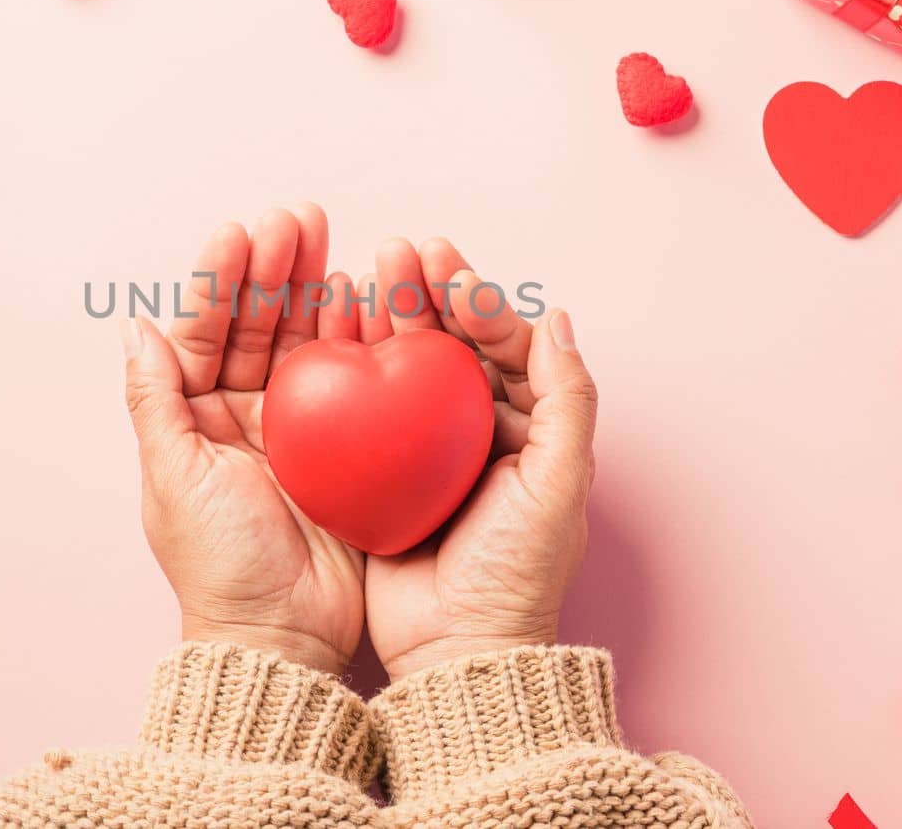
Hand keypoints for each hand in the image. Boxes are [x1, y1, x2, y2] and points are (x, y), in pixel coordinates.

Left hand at [121, 205, 364, 676]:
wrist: (283, 633)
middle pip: (259, 325)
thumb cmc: (218, 563)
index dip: (221, 281)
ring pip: (306, 342)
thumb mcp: (173, 477)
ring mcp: (300, 429)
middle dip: (274, 269)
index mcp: (196, 419)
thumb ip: (154, 399)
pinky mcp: (348, 449)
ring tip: (331, 239)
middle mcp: (244, 414)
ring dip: (316, 289)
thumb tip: (134, 327)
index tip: (239, 232)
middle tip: (297, 218)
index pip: (205, 332)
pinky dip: (359, 337)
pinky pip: (354, 380)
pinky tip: (366, 296)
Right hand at [349, 238, 597, 681]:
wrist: (456, 649)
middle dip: (429, 293)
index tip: (450, 274)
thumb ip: (568, 400)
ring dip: (389, 317)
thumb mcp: (559, 483)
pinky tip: (333, 333)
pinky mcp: (379, 474)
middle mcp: (476, 432)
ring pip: (406, 367)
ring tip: (366, 273)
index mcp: (527, 429)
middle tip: (401, 251)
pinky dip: (351, 367)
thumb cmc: (517, 572)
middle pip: (453, 345)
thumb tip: (558, 319)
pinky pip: (364, 408)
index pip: (506, 347)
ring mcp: (423, 452)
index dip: (481, 305)